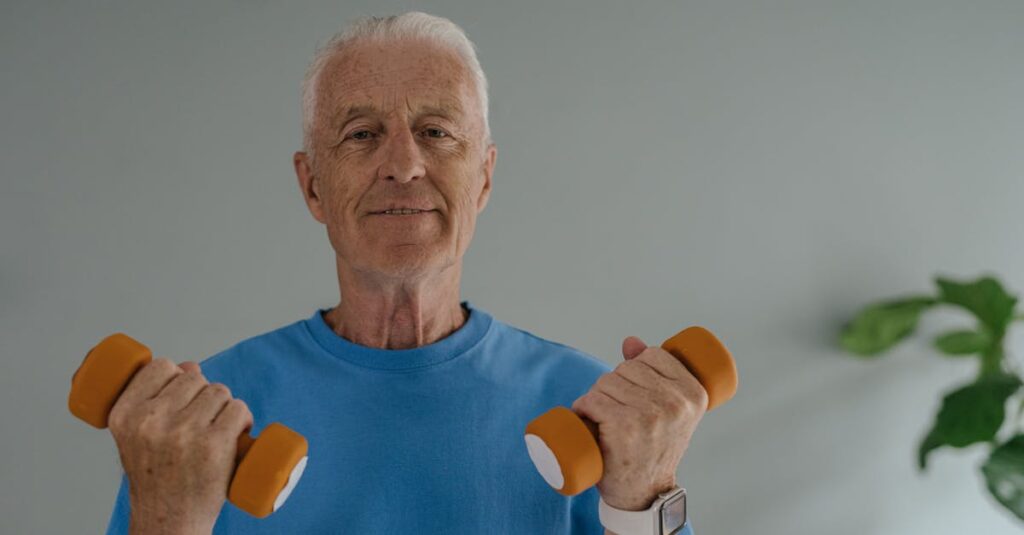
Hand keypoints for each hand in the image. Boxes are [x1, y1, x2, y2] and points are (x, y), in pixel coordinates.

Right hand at [107, 359, 252, 534]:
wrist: (168, 520)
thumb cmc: (157, 477)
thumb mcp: (137, 437)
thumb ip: (154, 399)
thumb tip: (190, 365)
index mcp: (125, 414)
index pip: (159, 366)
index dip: (177, 376)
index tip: (182, 397)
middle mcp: (150, 420)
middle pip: (195, 377)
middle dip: (203, 394)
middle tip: (202, 422)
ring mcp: (183, 432)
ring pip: (219, 391)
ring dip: (225, 406)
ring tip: (218, 430)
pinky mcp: (213, 444)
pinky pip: (238, 408)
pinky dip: (244, 418)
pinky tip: (238, 433)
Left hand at [571, 335, 707, 510]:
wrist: (644, 492)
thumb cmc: (654, 447)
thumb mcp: (668, 410)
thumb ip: (655, 371)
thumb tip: (631, 342)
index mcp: (694, 393)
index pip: (653, 355)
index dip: (636, 368)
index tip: (635, 392)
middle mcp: (676, 403)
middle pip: (626, 368)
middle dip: (614, 384)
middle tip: (616, 411)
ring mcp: (650, 415)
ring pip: (606, 382)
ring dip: (596, 397)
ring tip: (604, 419)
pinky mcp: (624, 427)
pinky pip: (592, 400)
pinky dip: (582, 408)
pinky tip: (586, 420)